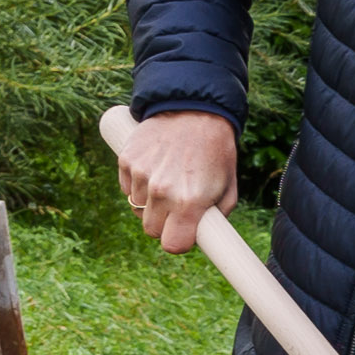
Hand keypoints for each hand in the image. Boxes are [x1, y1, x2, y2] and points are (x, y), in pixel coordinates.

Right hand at [117, 110, 237, 251]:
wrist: (195, 110)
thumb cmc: (215, 152)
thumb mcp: (228, 187)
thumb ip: (217, 218)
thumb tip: (204, 238)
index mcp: (189, 202)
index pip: (172, 245)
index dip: (178, 242)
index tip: (182, 233)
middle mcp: (162, 191)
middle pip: (151, 230)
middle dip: (163, 223)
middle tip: (176, 206)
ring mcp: (141, 175)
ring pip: (137, 209)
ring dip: (150, 203)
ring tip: (167, 181)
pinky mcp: (126, 160)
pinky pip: (127, 188)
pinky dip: (137, 185)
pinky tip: (154, 169)